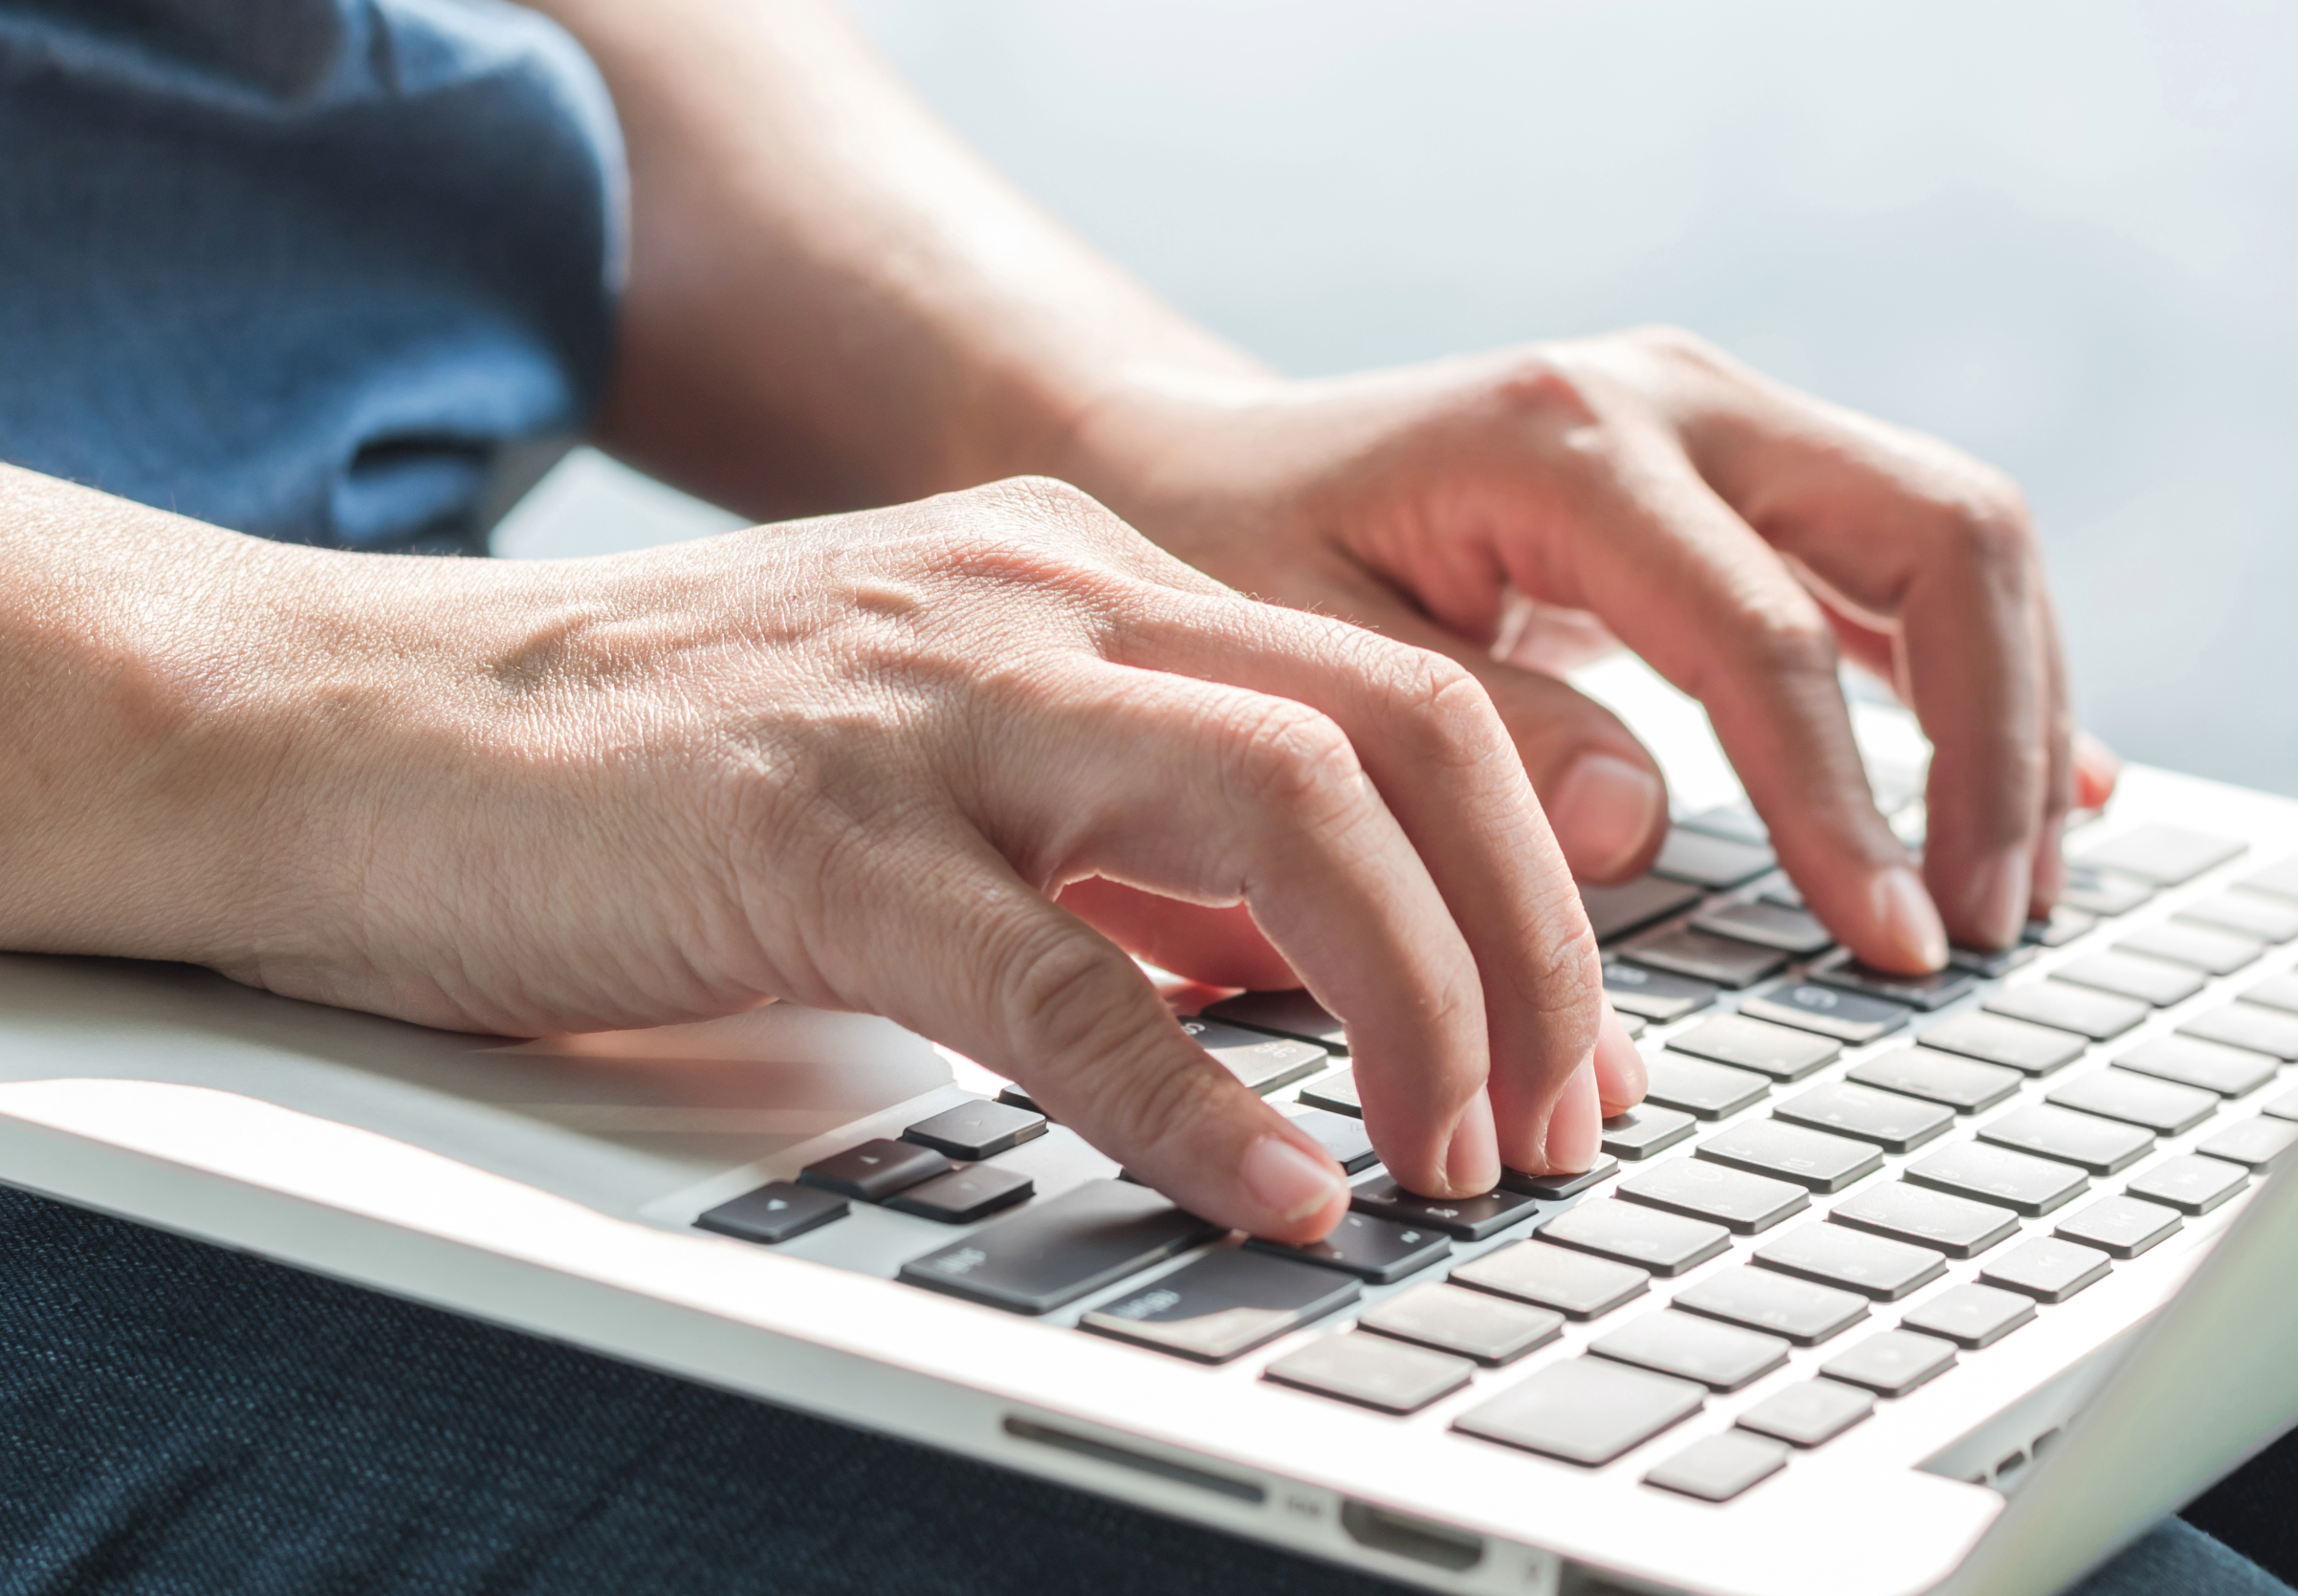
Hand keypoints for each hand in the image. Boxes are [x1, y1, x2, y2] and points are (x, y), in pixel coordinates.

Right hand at [34, 476, 1640, 1238]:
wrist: (352, 726)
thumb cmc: (648, 762)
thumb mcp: (937, 753)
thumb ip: (1115, 835)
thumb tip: (1296, 977)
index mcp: (1083, 576)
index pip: (1398, 693)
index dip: (1531, 875)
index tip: (1576, 1035)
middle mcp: (1039, 606)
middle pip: (1397, 736)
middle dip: (1528, 942)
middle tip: (1562, 1117)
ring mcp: (929, 708)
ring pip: (1283, 815)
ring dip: (1418, 1001)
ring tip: (1459, 1158)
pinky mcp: (810, 839)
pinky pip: (1065, 979)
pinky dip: (1197, 1104)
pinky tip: (1272, 1196)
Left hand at [1069, 329, 2115, 968]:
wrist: (1207, 468)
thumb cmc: (1231, 560)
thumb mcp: (1303, 653)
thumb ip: (1470, 734)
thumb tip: (1632, 827)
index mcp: (1563, 441)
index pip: (1766, 637)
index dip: (1846, 808)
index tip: (1892, 947)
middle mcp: (1672, 399)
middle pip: (1934, 537)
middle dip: (1991, 741)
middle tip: (1983, 922)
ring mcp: (1719, 421)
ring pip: (1955, 536)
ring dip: (2015, 709)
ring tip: (2014, 887)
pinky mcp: (1736, 470)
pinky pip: (1907, 558)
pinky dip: (1979, 671)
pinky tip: (2042, 784)